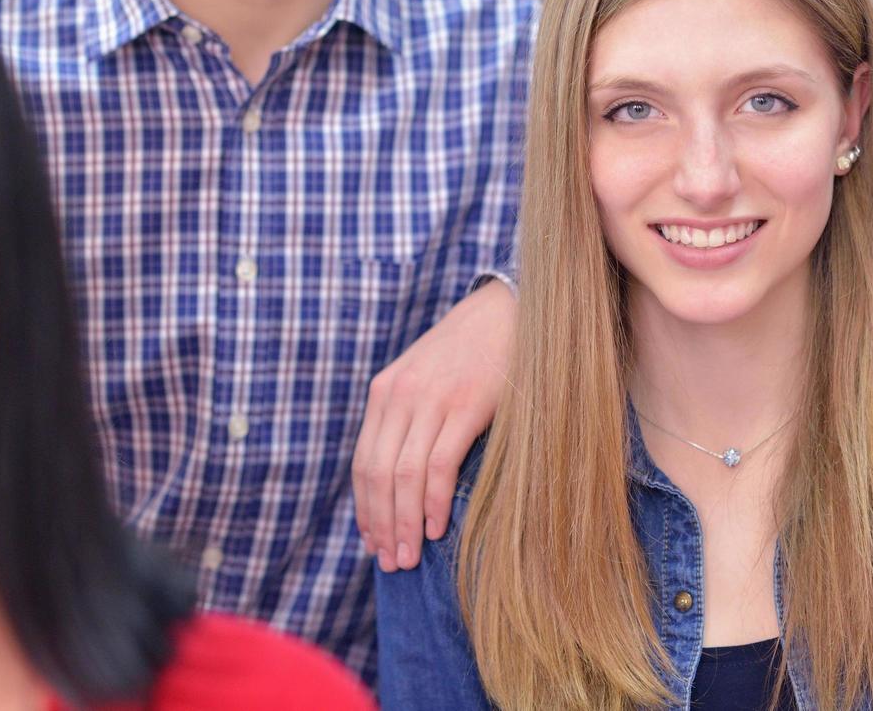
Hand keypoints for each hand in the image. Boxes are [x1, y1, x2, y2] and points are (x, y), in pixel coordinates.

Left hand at [352, 279, 515, 571]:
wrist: (508, 310)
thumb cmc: (470, 352)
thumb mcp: (424, 377)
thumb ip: (408, 417)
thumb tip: (401, 479)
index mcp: (384, 392)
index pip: (363, 463)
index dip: (365, 509)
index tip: (373, 542)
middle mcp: (400, 396)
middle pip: (378, 475)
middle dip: (381, 525)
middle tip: (390, 562)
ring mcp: (431, 400)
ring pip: (404, 476)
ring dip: (404, 523)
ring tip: (409, 556)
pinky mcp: (465, 406)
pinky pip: (439, 465)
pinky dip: (432, 502)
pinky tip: (436, 527)